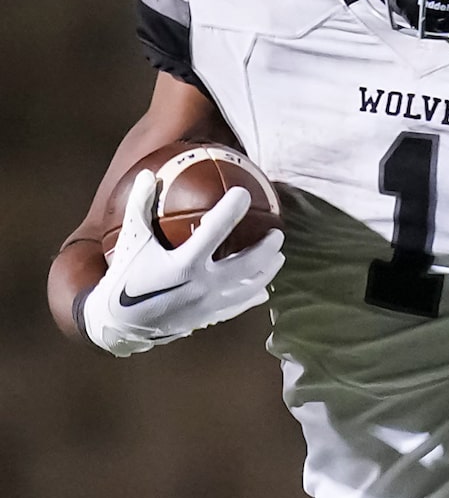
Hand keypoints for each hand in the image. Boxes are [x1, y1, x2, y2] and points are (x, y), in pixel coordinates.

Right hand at [81, 173, 284, 356]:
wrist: (121, 323)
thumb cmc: (126, 277)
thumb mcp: (132, 240)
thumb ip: (140, 207)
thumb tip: (150, 175)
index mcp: (184, 263)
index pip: (215, 230)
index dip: (231, 210)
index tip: (244, 193)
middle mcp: (203, 284)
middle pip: (248, 264)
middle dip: (267, 248)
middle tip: (278, 233)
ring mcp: (211, 303)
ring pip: (251, 287)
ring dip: (268, 271)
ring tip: (279, 258)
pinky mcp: (211, 317)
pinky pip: (240, 305)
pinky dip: (255, 294)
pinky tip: (263, 289)